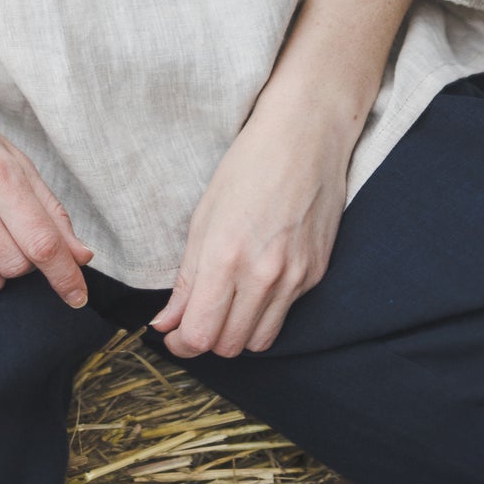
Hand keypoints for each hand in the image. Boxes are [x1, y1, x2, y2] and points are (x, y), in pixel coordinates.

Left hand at [147, 90, 355, 357]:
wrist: (305, 137)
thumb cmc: (247, 166)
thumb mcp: (203, 217)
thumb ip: (186, 278)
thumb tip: (167, 323)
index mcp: (225, 256)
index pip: (200, 334)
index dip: (180, 343)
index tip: (172, 335)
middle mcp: (263, 275)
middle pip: (228, 346)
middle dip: (205, 340)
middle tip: (194, 319)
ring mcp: (295, 278)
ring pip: (259, 342)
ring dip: (236, 334)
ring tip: (224, 306)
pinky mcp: (316, 276)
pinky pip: (284, 317)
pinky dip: (263, 314)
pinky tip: (254, 285)